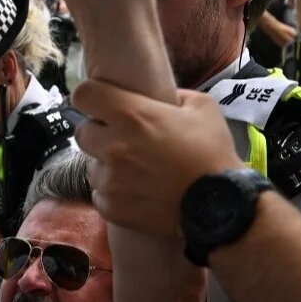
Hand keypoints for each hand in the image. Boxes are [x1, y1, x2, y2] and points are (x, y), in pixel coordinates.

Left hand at [72, 80, 244, 236]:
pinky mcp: (111, 207)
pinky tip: (137, 192)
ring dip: (107, 167)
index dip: (90, 98)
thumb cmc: (213, 155)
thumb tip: (160, 96)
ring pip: (91, 166)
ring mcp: (110, 180)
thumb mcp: (202, 108)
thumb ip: (173, 94)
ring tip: (135, 172)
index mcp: (133, 115)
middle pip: (81, 133)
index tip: (100, 105)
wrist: (219, 206)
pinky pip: (99, 194)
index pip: (84, 95)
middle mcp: (114, 146)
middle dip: (97, 134)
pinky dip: (113, 194)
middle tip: (121, 141)